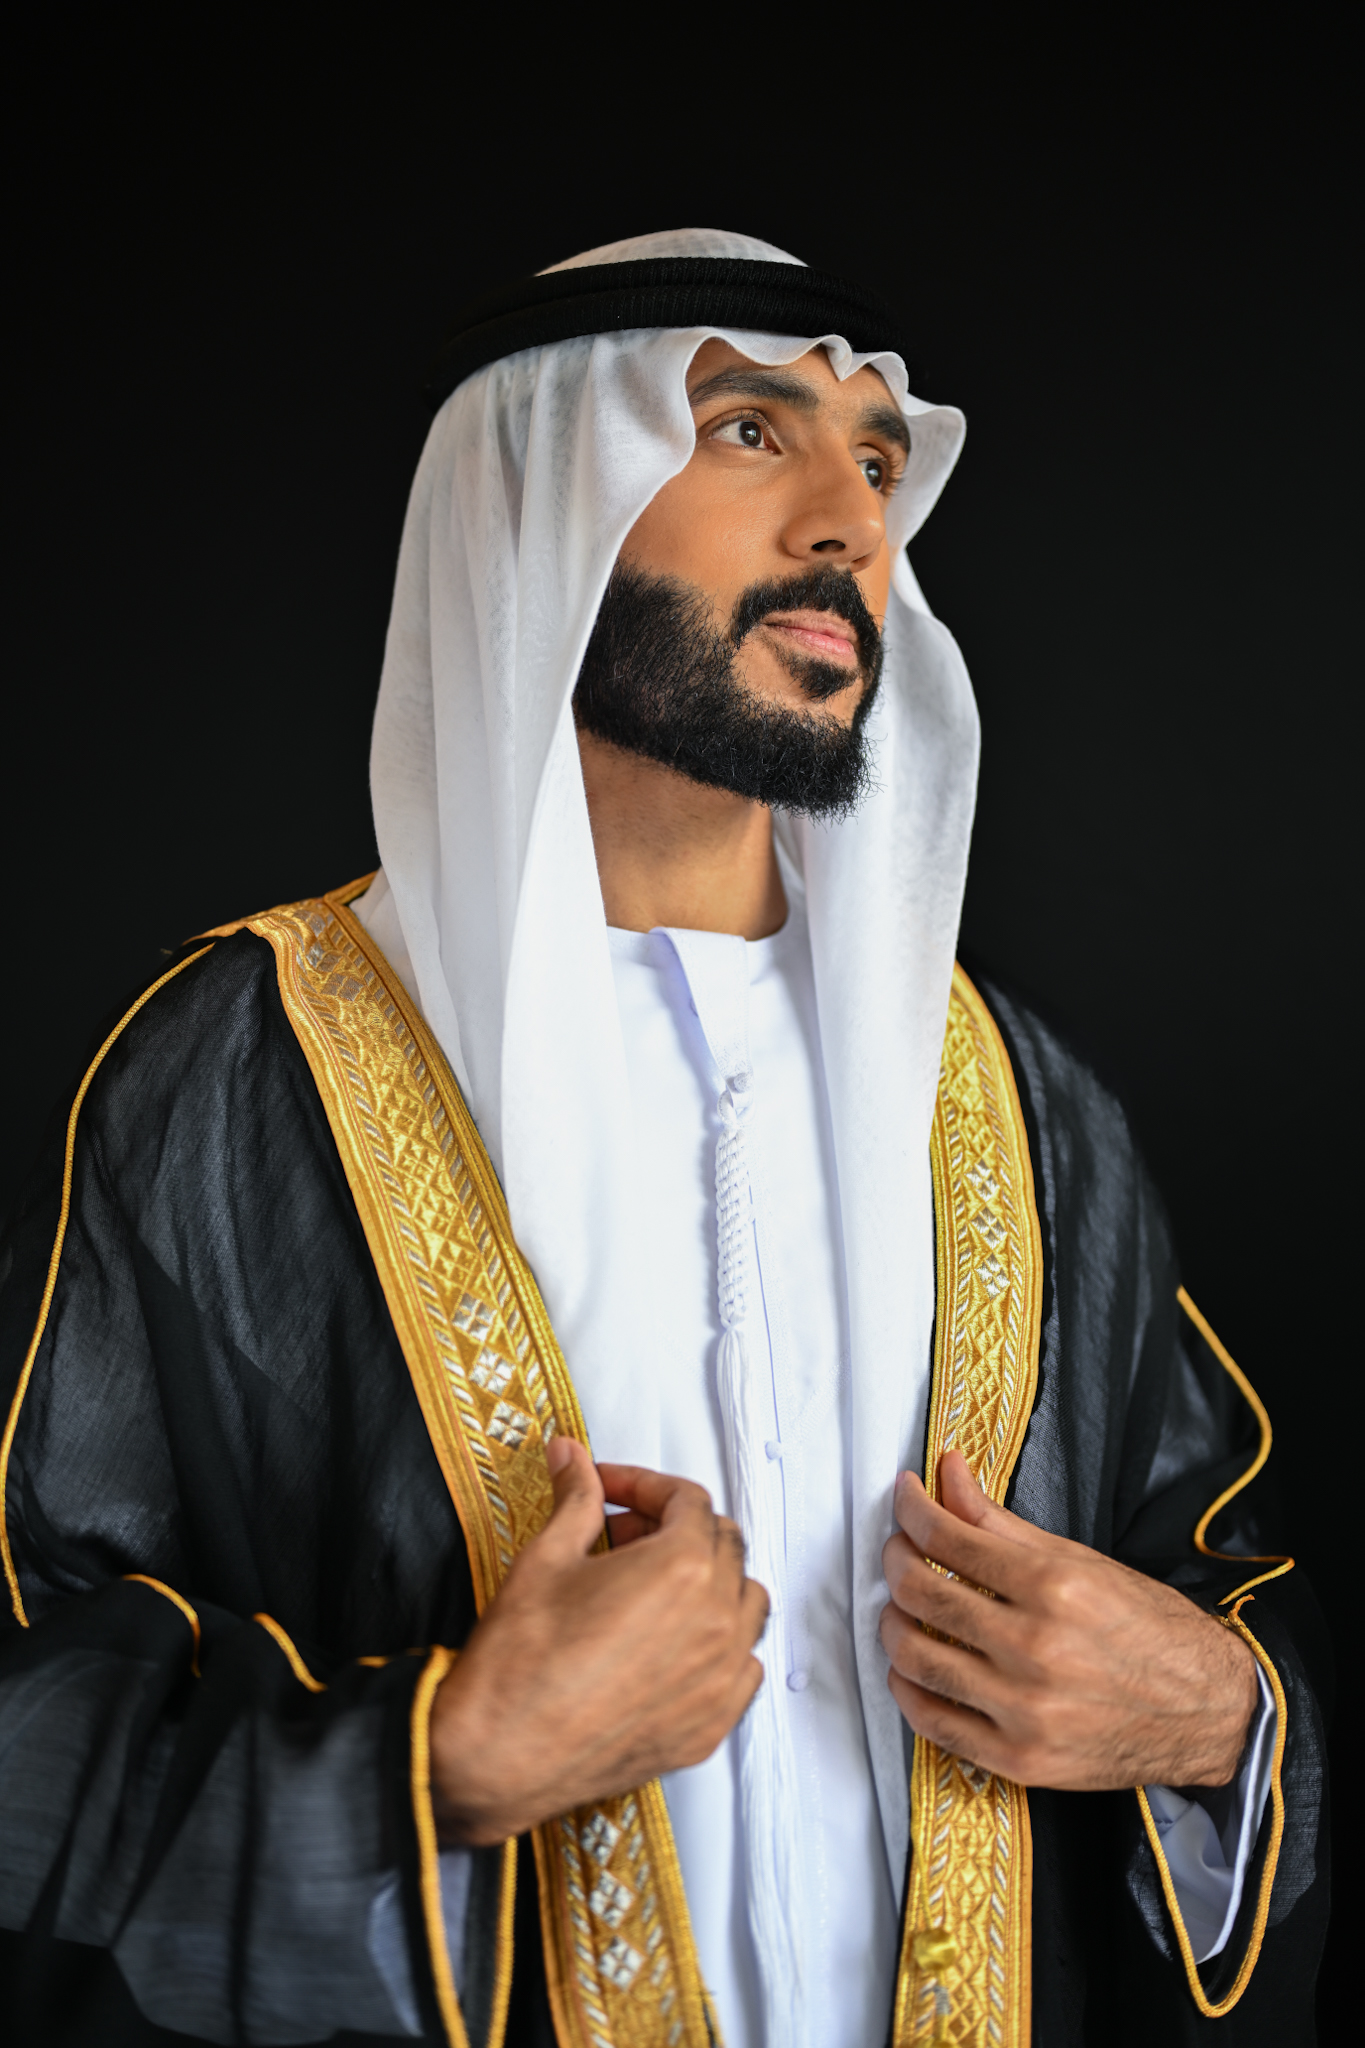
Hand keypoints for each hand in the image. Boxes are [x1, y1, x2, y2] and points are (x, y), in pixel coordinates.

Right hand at [430, 1439, 768, 1843]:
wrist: (499, 1756)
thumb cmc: (519, 1665)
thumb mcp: (546, 1558)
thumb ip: (576, 1498)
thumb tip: (573, 1458)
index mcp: (682, 1569)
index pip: (688, 1500)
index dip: (644, 1485)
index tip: (609, 1491)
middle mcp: (716, 1622)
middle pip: (723, 1545)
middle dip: (674, 1527)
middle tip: (620, 1534)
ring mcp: (719, 1680)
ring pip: (746, 1604)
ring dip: (709, 1581)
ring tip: (650, 1585)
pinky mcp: (710, 1727)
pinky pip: (742, 1669)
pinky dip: (718, 1645)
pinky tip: (671, 1643)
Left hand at [880, 1450, 1257, 1790]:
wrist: (1207, 1711)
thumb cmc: (1148, 1629)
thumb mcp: (1080, 1561)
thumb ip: (1000, 1521)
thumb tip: (947, 1472)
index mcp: (1053, 1588)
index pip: (946, 1537)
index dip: (911, 1509)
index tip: (906, 1498)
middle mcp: (1035, 1650)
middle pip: (920, 1592)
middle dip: (895, 1557)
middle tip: (899, 1547)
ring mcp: (1024, 1711)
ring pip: (914, 1657)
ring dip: (891, 1620)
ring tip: (902, 1605)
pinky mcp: (1020, 1760)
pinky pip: (932, 1722)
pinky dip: (906, 1687)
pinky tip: (910, 1666)